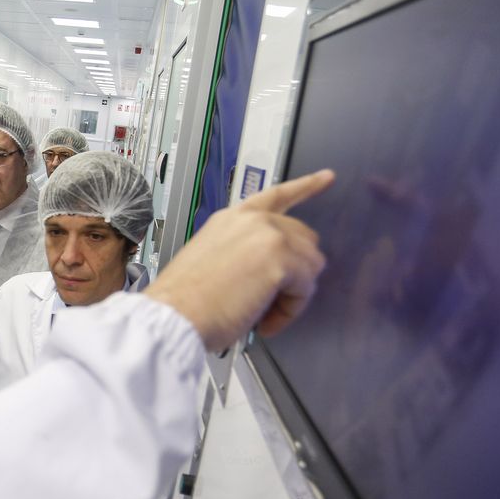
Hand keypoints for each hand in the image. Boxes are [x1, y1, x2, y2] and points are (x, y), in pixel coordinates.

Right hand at [144, 169, 333, 351]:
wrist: (173, 315)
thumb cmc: (184, 300)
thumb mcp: (211, 260)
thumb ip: (243, 253)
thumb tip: (268, 271)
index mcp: (232, 218)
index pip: (276, 195)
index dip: (306, 187)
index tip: (326, 177)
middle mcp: (253, 221)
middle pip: (304, 238)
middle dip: (296, 271)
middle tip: (270, 300)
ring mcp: (268, 237)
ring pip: (311, 265)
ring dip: (293, 294)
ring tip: (263, 314)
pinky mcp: (280, 262)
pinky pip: (306, 288)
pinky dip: (290, 311)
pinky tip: (266, 321)